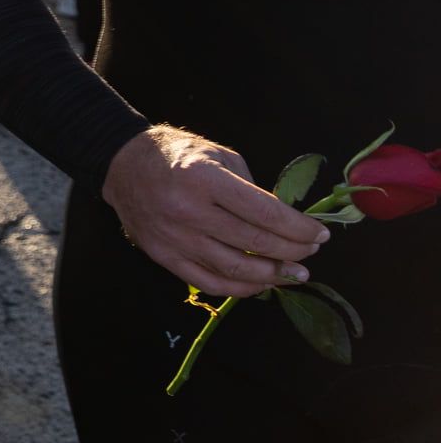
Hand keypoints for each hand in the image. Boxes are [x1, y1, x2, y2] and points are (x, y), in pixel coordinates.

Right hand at [102, 125, 329, 298]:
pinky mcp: (163, 255)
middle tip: (311, 253)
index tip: (320, 234)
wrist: (122, 165)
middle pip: (255, 242)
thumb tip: (285, 223)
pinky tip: (260, 283)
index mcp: (205, 178)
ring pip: (235, 268)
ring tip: (294, 274)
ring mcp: (174, 237)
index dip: (300, 228)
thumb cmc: (178, 155)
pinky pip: (208, 282)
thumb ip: (252, 190)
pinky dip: (239, 288)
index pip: (266, 213)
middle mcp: (188, 210)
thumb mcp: (220, 156)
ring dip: (272, 275)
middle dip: (293, 251)